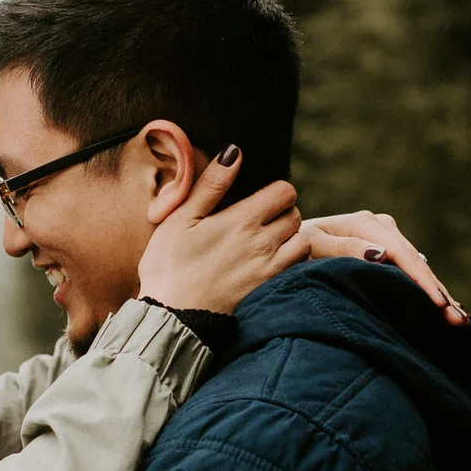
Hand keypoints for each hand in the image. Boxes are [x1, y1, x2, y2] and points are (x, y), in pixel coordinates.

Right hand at [137, 145, 309, 313]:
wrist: (172, 318)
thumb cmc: (168, 265)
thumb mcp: (181, 219)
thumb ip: (211, 184)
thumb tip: (234, 152)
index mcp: (241, 220)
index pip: (285, 191)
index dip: (274, 191)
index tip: (258, 200)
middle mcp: (263, 243)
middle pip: (295, 214)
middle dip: (281, 213)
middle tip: (258, 222)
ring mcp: (270, 269)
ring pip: (302, 241)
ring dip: (290, 237)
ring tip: (267, 243)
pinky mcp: (270, 291)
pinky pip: (298, 267)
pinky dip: (292, 261)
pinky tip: (270, 265)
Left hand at [306, 211, 468, 324]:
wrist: (282, 246)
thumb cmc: (291, 250)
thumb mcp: (309, 248)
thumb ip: (341, 248)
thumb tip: (381, 253)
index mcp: (363, 223)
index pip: (402, 254)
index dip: (422, 281)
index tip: (438, 305)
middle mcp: (379, 226)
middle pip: (416, 262)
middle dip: (438, 292)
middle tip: (460, 321)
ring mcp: (385, 238)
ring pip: (418, 268)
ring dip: (438, 293)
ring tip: (460, 320)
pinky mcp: (385, 250)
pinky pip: (410, 271)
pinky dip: (426, 290)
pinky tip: (445, 308)